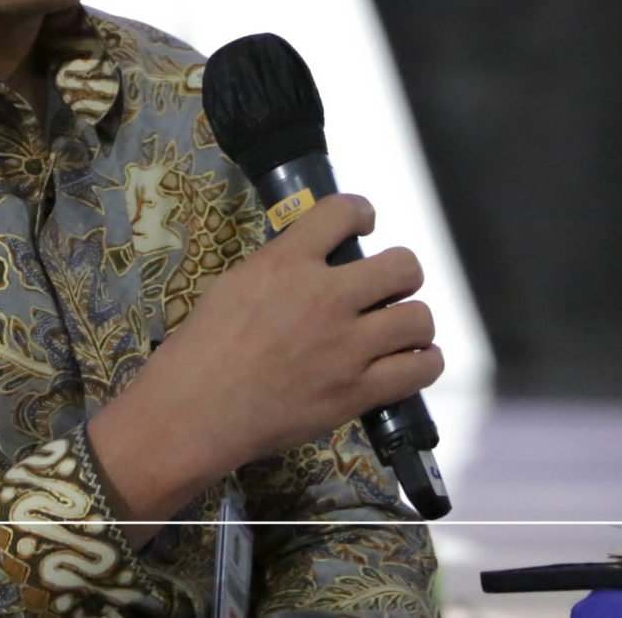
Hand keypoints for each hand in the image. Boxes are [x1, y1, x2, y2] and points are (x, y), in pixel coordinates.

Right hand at [83, 194, 441, 538]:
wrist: (197, 410)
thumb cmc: (203, 348)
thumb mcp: (236, 284)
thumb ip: (280, 269)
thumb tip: (311, 266)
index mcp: (287, 262)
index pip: (342, 212)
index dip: (361, 211)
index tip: (364, 223)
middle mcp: (325, 297)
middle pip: (402, 266)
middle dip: (401, 272)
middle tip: (388, 287)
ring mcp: (347, 346)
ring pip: (419, 318)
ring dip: (414, 320)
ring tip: (401, 327)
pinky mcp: (358, 391)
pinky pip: (419, 370)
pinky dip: (425, 362)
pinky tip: (415, 361)